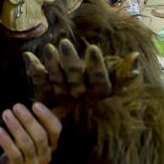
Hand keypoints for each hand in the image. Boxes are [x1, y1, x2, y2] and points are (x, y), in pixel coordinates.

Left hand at [0, 102, 60, 163]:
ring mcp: (33, 163)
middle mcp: (46, 154)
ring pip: (27, 144)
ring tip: (6, 114)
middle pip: (40, 136)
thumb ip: (37, 118)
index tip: (35, 105)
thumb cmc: (21, 143)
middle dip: (28, 120)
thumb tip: (40, 99)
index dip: (47, 117)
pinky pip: (14, 154)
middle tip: (16, 106)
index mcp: (52, 143)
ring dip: (16, 127)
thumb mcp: (31, 131)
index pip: (55, 129)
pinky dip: (7, 142)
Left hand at [23, 39, 141, 114]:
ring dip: (52, 64)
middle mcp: (79, 96)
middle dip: (70, 61)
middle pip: (75, 78)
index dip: (96, 66)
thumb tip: (136, 56)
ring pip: (57, 80)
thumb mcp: (115, 84)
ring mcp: (62, 96)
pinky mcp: (46, 95)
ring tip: (48, 48)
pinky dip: (33, 70)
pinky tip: (27, 56)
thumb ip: (124, 73)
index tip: (93, 49)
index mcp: (98, 94)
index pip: (98, 80)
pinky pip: (40, 82)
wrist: (77, 120)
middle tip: (65, 43)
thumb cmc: (102, 95)